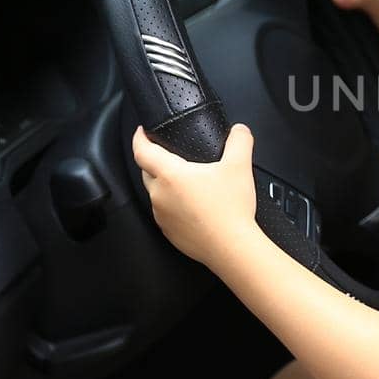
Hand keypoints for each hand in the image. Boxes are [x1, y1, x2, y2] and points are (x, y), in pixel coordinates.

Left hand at [130, 123, 262, 267]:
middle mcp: (160, 195)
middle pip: (147, 172)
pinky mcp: (169, 233)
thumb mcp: (239, 166)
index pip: (142, 151)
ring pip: (157, 194)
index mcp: (170, 175)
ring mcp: (162, 216)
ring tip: (189, 183)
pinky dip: (175, 206)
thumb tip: (239, 130)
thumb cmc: (231, 210)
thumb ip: (239, 140)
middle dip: (154, 161)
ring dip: (167, 186)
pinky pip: (166, 213)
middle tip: (171, 156)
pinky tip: (194, 207)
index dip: (139, 138)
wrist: (231, 248)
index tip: (142, 133)